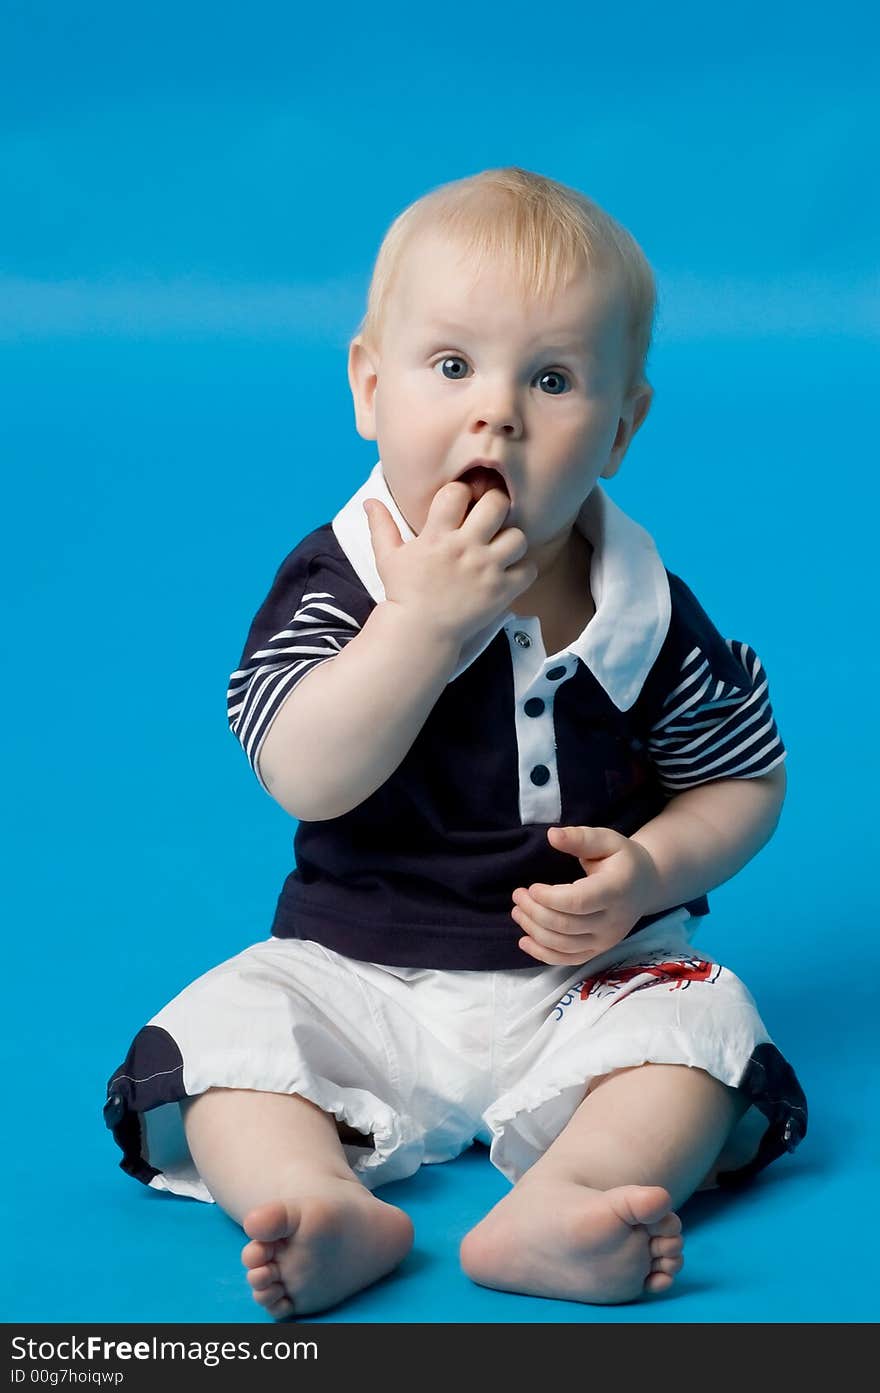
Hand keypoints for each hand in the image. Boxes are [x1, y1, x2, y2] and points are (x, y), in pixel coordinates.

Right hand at [365, 483, 537, 647]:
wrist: (419, 632)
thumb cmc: (403, 593)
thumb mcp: (387, 558)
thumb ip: (381, 526)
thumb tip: (369, 501)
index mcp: (437, 536)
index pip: (457, 492)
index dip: (461, 492)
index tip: (461, 504)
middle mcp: (464, 549)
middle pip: (497, 505)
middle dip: (495, 505)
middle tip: (491, 516)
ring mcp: (485, 570)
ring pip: (518, 536)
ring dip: (512, 540)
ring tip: (501, 547)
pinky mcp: (501, 592)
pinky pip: (528, 569)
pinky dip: (523, 569)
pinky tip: (510, 571)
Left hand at [511, 824, 661, 965]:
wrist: (645, 885)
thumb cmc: (622, 859)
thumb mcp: (607, 840)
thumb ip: (580, 837)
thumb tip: (552, 835)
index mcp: (616, 890)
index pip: (578, 901)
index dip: (549, 898)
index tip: (531, 887)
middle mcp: (613, 920)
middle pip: (565, 925)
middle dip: (534, 912)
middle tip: (518, 895)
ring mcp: (606, 940)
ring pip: (563, 945)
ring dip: (534, 930)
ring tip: (518, 911)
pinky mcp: (599, 950)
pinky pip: (568, 960)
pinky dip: (543, 954)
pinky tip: (525, 940)